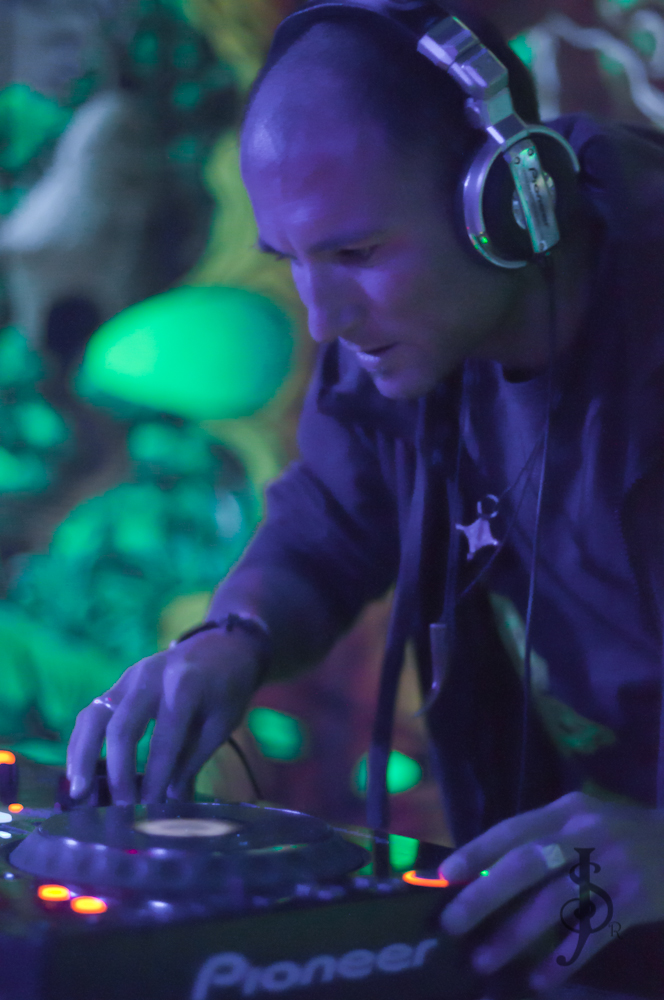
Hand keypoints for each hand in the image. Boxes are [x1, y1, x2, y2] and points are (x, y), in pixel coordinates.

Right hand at [66, 627, 264, 804]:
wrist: (224, 645)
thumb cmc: (228, 687)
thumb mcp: (221, 723)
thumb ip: (192, 760)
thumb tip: (171, 805)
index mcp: (185, 687)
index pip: (164, 740)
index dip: (156, 778)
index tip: (151, 809)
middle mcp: (150, 678)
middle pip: (121, 727)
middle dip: (117, 772)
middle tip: (118, 809)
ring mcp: (129, 677)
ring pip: (94, 716)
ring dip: (83, 757)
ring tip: (79, 794)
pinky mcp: (118, 682)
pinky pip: (92, 712)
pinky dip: (80, 742)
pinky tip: (78, 771)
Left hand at [438, 791, 663, 993]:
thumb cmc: (624, 834)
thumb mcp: (585, 821)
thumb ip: (544, 838)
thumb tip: (486, 871)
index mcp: (567, 811)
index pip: (512, 830)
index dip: (477, 853)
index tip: (445, 877)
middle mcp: (586, 834)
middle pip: (525, 864)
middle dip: (484, 895)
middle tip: (452, 923)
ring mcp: (611, 868)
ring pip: (553, 903)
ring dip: (514, 934)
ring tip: (483, 959)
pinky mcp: (634, 902)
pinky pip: (591, 935)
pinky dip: (562, 960)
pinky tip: (538, 980)